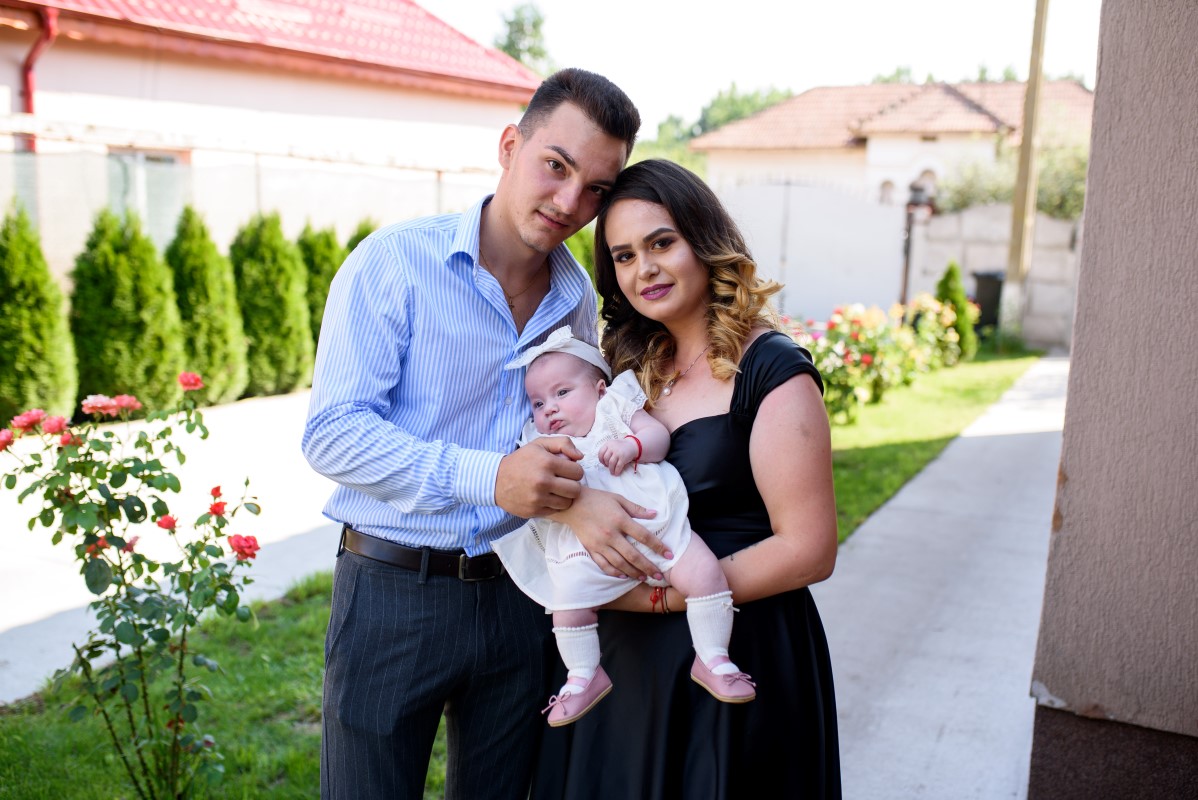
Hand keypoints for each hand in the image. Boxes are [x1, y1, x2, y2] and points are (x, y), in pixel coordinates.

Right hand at [495, 437, 583, 518]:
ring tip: (556, 490)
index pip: (578, 472)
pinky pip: (555, 511)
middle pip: (575, 490)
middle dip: (572, 485)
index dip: (574, 471)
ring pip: (567, 503)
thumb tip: (580, 457)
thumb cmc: (521, 460)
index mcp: (547, 462)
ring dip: (564, 496)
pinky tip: (546, 497)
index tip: (567, 471)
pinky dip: (553, 505)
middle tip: (563, 482)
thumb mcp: (540, 444)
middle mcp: (543, 481)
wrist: (495, 480)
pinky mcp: (533, 511)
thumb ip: (563, 444)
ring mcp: (537, 498)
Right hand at [551, 488, 666, 579]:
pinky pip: (604, 565)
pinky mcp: (591, 549)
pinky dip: (614, 572)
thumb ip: (637, 509)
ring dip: (633, 572)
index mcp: (620, 520)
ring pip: (619, 563)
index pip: (643, 536)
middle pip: (633, 555)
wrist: (571, 504)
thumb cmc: (597, 499)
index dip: (658, 546)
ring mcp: (600, 544)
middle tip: (659, 575)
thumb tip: (654, 514)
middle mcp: (611, 534)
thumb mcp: (618, 499)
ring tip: (644, 577)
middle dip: (648, 567)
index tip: (669, 554)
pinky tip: (624, 576)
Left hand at [597, 438, 638, 475]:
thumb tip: (603, 463)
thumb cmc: (621, 447)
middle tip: (608, 467)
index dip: (601, 460)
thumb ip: (607, 450)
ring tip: (612, 472)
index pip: (600, 453)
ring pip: (611, 463)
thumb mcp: (613, 445)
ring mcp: (618, 452)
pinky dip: (617, 471)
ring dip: (611, 469)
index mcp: (608, 444)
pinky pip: (618, 466)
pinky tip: (617, 473)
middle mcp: (612, 447)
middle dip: (606, 464)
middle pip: (606, 458)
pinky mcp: (623, 458)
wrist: (632, 445)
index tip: (603, 463)